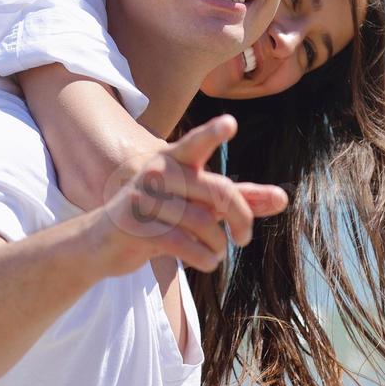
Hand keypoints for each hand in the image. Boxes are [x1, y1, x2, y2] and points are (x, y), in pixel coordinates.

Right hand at [88, 115, 286, 275]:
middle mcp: (159, 173)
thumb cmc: (158, 219)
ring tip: (217, 253)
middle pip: (217, 191)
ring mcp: (145, 198)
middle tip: (245, 238)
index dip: (212, 134)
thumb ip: (238, 199)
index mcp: (174, 161)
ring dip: (218, 246)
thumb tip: (282, 198)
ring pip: (203, 222)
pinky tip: (206, 262)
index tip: (230, 123)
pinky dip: (205, 258)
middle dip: (241, 218)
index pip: (196, 144)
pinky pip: (185, 244)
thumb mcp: (198, 206)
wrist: (101, 244)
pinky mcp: (136, 226)